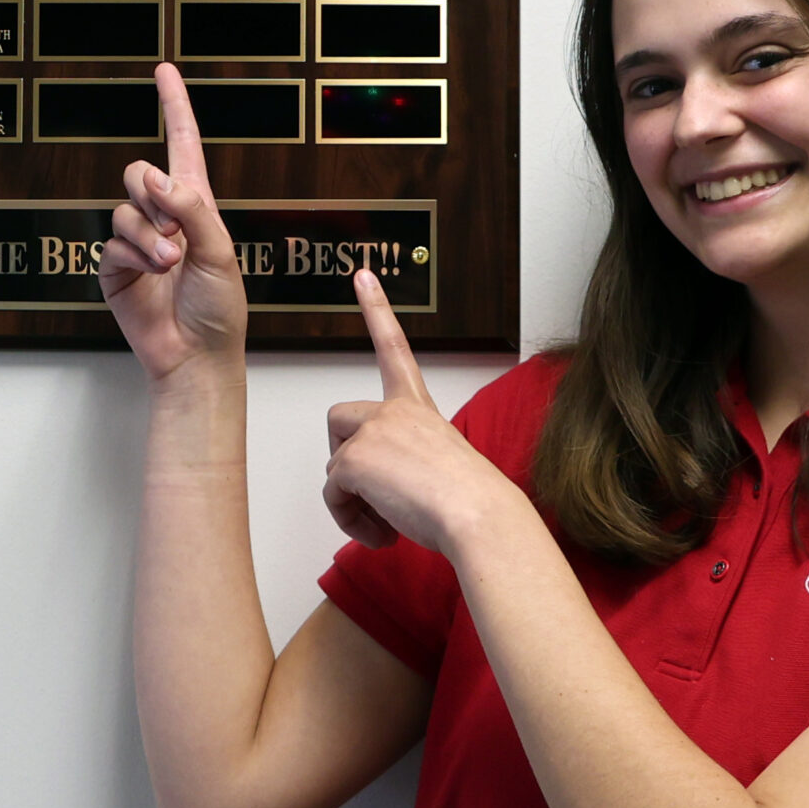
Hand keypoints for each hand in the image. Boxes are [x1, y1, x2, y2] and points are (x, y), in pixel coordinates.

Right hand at [101, 63, 247, 389]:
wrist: (197, 356)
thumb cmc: (219, 309)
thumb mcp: (219, 250)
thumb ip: (190, 208)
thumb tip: (155, 176)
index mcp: (197, 206)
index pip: (183, 145)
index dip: (175, 106)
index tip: (165, 70)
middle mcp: (165, 219)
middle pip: (139, 173)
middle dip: (152, 191)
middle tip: (175, 223)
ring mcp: (138, 243)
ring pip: (124, 210)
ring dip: (148, 234)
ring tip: (170, 261)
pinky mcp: (116, 270)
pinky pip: (112, 243)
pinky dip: (132, 255)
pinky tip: (150, 274)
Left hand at [323, 270, 523, 553]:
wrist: (477, 514)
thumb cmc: (470, 500)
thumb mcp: (441, 466)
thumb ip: (407, 462)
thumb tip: (382, 491)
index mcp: (418, 406)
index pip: (393, 348)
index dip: (377, 310)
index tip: (363, 275)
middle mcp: (394, 409)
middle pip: (339, 419)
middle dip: (343, 455)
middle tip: (372, 492)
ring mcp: (372, 430)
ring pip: (334, 464)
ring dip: (352, 498)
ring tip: (387, 520)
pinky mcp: (352, 458)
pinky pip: (332, 493)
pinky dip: (349, 519)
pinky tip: (381, 532)